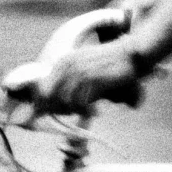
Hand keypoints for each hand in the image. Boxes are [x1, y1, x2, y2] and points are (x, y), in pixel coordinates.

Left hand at [5, 39, 145, 115]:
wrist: (130, 54)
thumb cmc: (108, 65)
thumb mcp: (84, 69)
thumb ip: (69, 83)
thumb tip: (54, 105)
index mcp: (63, 62)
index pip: (42, 87)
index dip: (41, 105)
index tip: (42, 117)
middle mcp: (68, 65)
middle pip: (49, 96)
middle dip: (56, 110)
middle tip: (71, 115)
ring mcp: (79, 71)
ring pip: (65, 101)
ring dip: (74, 111)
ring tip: (88, 112)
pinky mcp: (92, 79)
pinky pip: (81, 102)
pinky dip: (86, 110)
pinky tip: (95, 111)